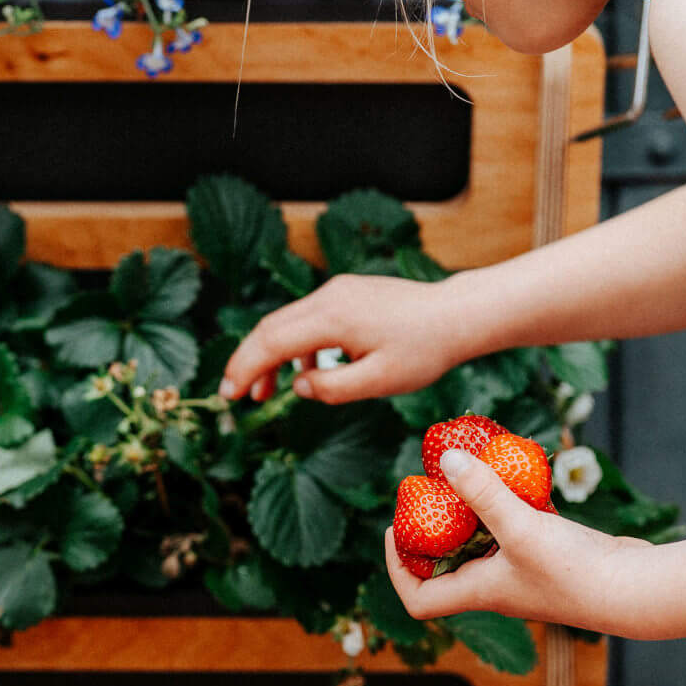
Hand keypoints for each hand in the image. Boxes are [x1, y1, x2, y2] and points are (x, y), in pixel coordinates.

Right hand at [219, 273, 478, 404]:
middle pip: (270, 326)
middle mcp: (328, 296)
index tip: (228, 394)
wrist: (457, 314)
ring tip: (269, 391)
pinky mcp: (347, 293)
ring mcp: (337, 291)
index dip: (244, 369)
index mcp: (332, 318)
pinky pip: (308, 317)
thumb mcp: (379, 382)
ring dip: (271, 354)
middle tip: (236, 395)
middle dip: (248, 361)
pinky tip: (305, 371)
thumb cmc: (424, 350)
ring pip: (287, 321)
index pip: (270, 342)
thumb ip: (332, 388)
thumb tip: (299, 386)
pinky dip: (295, 344)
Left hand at [388, 449, 634, 629]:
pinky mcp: (550, 555)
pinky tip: (518, 473)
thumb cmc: (573, 571)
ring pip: (485, 540)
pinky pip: (517, 528)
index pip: (419, 598)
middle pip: (447, 561)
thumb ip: (483, 492)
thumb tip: (446, 460)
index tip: (396, 529)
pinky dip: (512, 503)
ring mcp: (523, 571)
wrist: (634, 589)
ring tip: (470, 470)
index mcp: (477, 591)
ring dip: (476, 508)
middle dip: (436, 525)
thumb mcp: (519, 526)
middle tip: (433, 485)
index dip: (397, 568)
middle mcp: (495, 586)